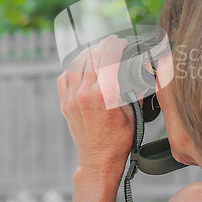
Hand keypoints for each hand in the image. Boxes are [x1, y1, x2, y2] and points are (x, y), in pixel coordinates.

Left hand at [57, 36, 134, 175]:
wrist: (99, 159)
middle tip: (111, 43)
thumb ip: (132, 90)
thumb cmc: (119, 140)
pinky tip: (82, 67)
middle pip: (91, 57)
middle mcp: (85, 93)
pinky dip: (72, 68)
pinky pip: (64, 77)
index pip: (107, 58)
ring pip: (75, 64)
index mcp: (104, 94)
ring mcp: (72, 98)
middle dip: (102, 46)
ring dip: (87, 53)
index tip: (121, 42)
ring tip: (97, 50)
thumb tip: (137, 74)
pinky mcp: (65, 104)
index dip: (115, 45)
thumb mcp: (132, 113)